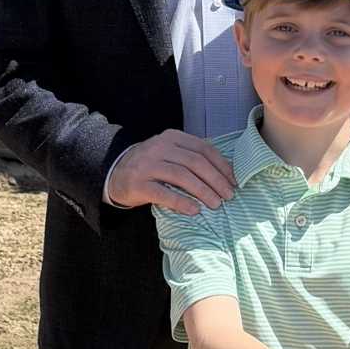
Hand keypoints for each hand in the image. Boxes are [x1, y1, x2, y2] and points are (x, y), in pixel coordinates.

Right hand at [107, 130, 236, 215]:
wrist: (115, 174)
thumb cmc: (151, 166)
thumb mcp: (170, 154)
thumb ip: (192, 158)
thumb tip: (226, 174)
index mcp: (172, 137)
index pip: (203, 149)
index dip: (222, 166)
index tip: (234, 182)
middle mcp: (160, 147)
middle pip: (195, 162)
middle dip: (216, 180)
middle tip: (229, 196)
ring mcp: (147, 165)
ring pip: (182, 176)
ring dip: (203, 191)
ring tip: (216, 205)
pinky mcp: (138, 184)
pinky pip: (163, 193)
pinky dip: (181, 202)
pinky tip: (194, 210)